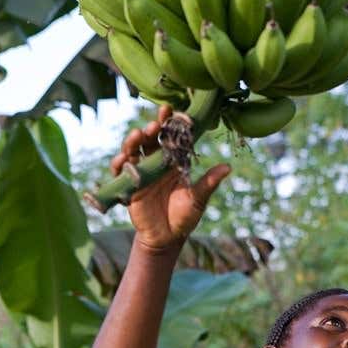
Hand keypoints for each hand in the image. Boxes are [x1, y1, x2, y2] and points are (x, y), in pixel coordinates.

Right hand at [110, 105, 230, 252]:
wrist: (166, 238)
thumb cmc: (184, 217)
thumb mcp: (197, 199)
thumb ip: (208, 183)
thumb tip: (228, 167)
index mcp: (174, 161)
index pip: (171, 137)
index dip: (170, 123)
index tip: (171, 110)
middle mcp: (156, 163)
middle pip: (150, 139)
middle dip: (151, 129)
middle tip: (155, 124)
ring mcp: (141, 172)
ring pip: (133, 150)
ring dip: (133, 141)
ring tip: (137, 135)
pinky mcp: (129, 185)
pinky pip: (120, 171)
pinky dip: (119, 163)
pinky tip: (123, 159)